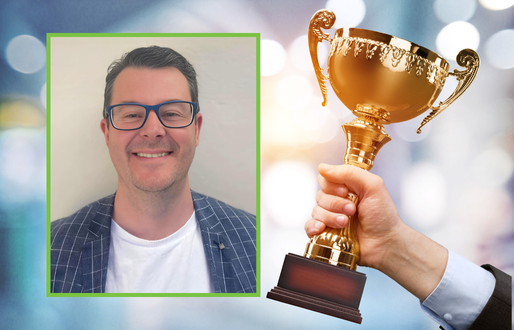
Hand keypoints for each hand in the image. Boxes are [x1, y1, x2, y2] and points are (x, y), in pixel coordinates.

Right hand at [305, 163, 447, 299]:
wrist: (386, 243)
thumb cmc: (384, 216)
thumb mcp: (373, 186)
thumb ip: (349, 172)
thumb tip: (323, 167)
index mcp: (347, 187)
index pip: (326, 179)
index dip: (332, 185)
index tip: (344, 191)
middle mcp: (337, 201)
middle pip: (320, 195)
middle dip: (335, 203)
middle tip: (352, 210)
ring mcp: (331, 217)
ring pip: (316, 211)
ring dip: (331, 217)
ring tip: (346, 223)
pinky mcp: (326, 233)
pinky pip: (309, 226)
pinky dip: (313, 226)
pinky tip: (323, 228)